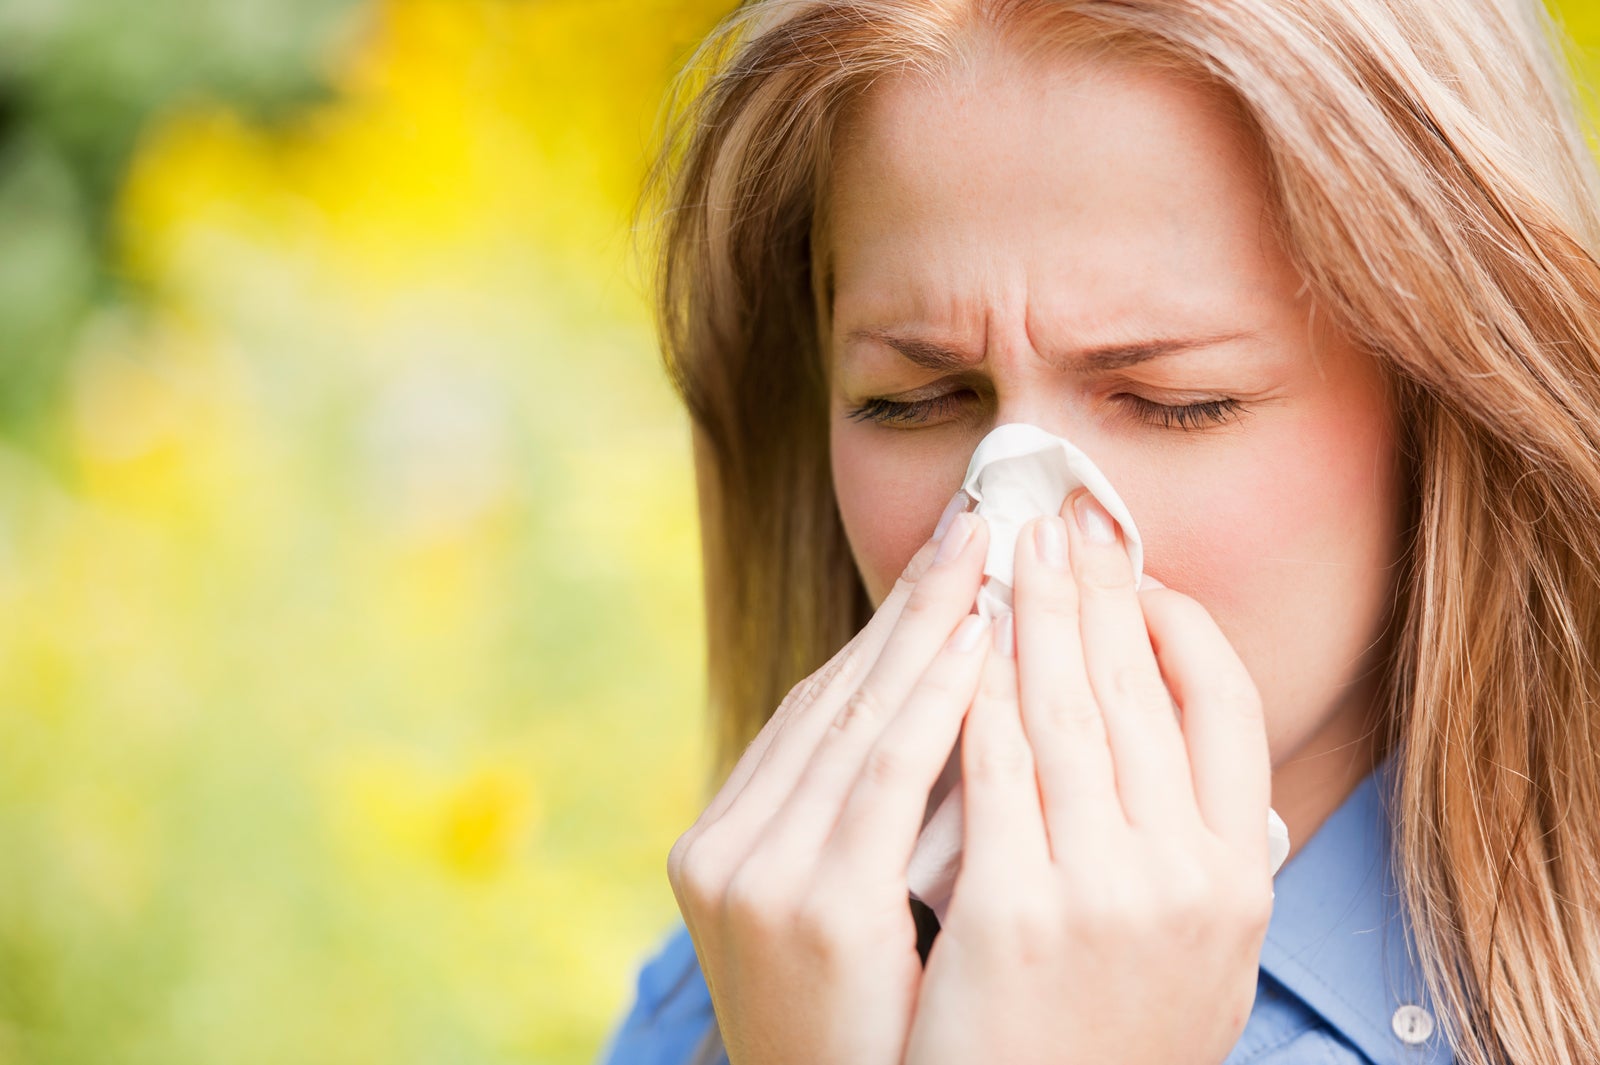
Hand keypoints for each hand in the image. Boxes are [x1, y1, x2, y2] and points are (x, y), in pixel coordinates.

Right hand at [667, 497, 994, 1064]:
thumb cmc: (864, 1039)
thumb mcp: (847, 919)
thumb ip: (872, 823)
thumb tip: (949, 722)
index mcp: (728, 843)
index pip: (820, 710)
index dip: (889, 628)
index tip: (948, 560)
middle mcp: (729, 846)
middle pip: (835, 693)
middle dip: (911, 601)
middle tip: (974, 517)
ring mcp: (759, 873)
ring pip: (860, 715)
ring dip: (929, 624)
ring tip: (987, 551)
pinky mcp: (814, 904)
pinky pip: (887, 772)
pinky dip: (935, 695)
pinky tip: (981, 635)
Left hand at [904, 488, 1272, 1064]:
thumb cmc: (1109, 1045)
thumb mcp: (1193, 958)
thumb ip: (1196, 857)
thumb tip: (1196, 759)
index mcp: (1238, 880)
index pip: (1227, 704)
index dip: (1174, 620)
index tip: (1131, 569)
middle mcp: (1188, 878)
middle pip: (1134, 687)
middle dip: (1090, 587)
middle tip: (1058, 514)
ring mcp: (1104, 894)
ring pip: (1059, 710)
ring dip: (1027, 617)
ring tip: (1005, 550)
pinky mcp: (1015, 913)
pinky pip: (991, 768)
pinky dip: (972, 691)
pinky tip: (953, 640)